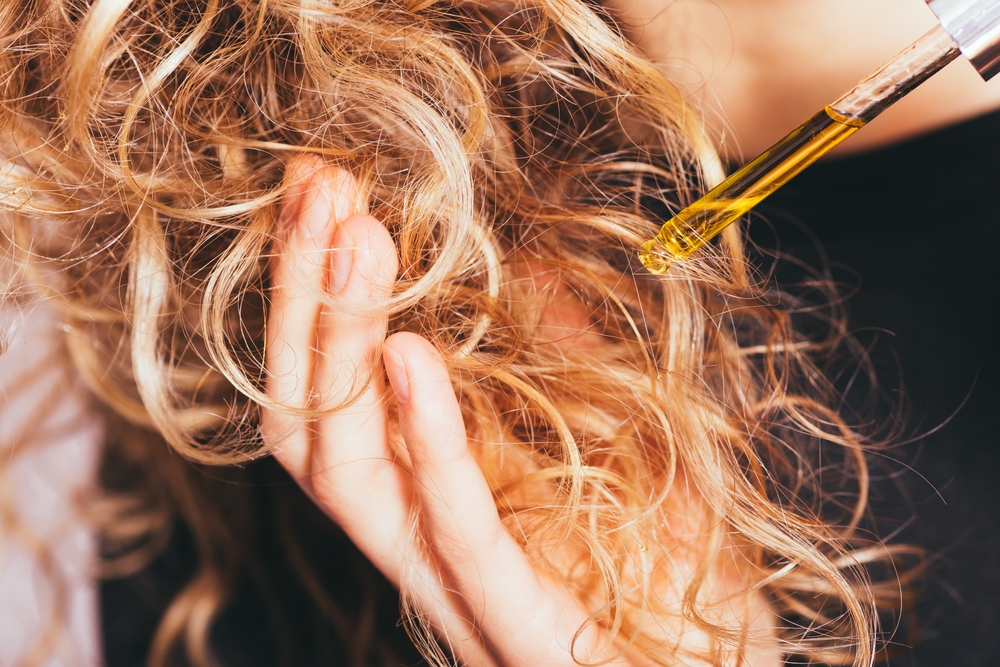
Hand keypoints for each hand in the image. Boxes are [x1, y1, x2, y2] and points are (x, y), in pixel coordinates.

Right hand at [260, 158, 623, 666]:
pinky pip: (456, 529)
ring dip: (343, 346)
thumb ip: (559, 356)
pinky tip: (412, 354)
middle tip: (316, 191)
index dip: (314, 287)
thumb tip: (530, 263)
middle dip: (304, 297)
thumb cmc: (667, 565)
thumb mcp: (610, 434)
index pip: (335, 387)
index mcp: (431, 495)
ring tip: (352, 242)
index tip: (322, 186)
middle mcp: (420, 540)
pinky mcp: (518, 624)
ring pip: (352, 470)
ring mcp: (460, 587)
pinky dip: (429, 438)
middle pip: (314, 418)